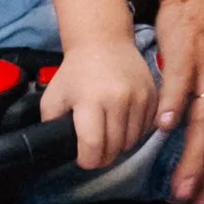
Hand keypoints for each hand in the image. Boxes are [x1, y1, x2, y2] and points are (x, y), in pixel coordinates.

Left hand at [41, 34, 158, 174]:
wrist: (104, 42)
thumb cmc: (76, 72)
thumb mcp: (54, 96)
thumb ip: (51, 122)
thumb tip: (58, 146)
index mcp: (90, 100)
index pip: (93, 145)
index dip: (88, 160)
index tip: (84, 160)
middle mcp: (118, 100)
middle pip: (115, 147)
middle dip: (104, 157)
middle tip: (96, 153)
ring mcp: (138, 98)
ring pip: (133, 141)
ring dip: (120, 147)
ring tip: (109, 140)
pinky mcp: (152, 96)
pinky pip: (147, 128)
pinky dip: (135, 133)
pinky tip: (123, 126)